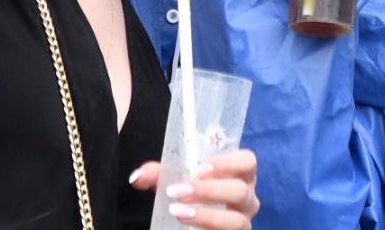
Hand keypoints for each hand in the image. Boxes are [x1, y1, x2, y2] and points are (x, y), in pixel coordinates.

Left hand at [130, 149, 259, 228]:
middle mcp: (247, 197)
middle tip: (177, 192)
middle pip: (240, 190)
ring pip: (236, 220)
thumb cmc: (191, 192)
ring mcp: (243, 221)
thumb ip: (158, 175)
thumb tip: (137, 176)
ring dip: (206, 216)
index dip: (227, 163)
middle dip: (208, 191)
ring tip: (178, 212)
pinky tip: (187, 227)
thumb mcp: (177, 179)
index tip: (197, 169)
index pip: (247, 161)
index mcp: (240, 173)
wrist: (196, 220)